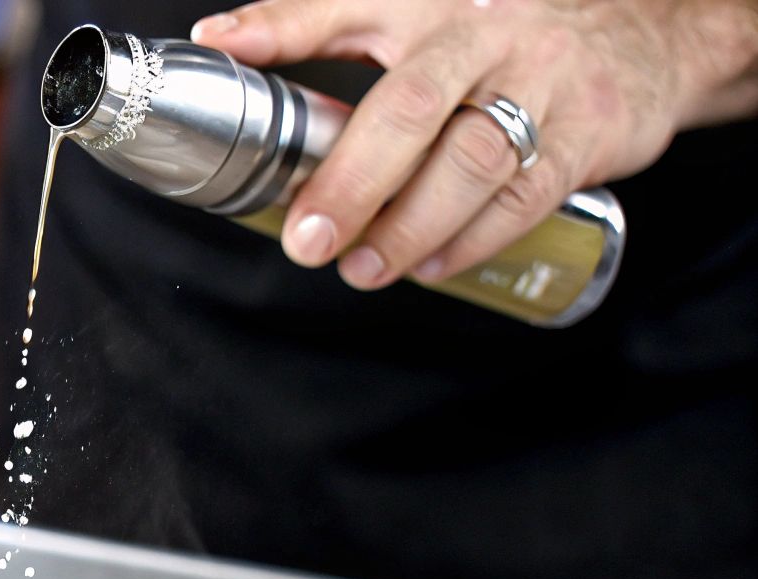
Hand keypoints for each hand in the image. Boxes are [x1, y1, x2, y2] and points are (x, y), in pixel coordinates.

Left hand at [193, 0, 757, 288]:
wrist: (640, 44)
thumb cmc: (500, 43)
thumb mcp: (414, 21)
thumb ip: (321, 31)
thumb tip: (223, 43)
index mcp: (426, 5)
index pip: (343, 5)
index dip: (280, 27)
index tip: (223, 45)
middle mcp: (483, 34)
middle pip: (411, 105)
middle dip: (354, 179)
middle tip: (309, 239)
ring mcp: (542, 82)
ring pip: (471, 158)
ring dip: (410, 224)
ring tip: (362, 266)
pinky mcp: (588, 132)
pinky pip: (525, 194)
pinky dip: (472, 238)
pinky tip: (430, 265)